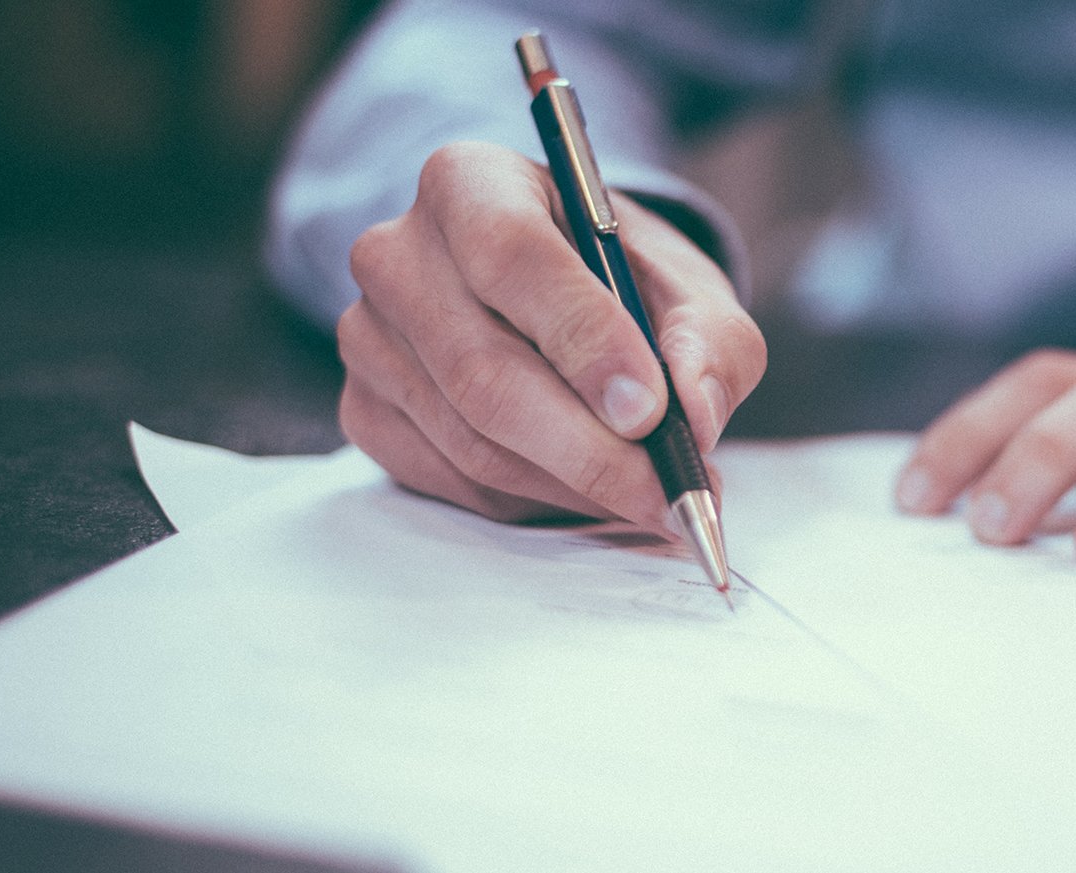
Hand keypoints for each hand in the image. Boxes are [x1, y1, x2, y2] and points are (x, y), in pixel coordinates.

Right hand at [338, 141, 764, 527]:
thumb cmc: (622, 281)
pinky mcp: (365, 409)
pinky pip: (452, 480)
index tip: (649, 410)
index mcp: (470, 182)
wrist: (561, 298)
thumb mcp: (689, 288)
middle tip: (668, 492)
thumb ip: (710, 341)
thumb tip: (695, 414)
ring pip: (472, 440)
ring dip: (573, 485)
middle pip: (483, 370)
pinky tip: (587, 488)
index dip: (583, 339)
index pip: (512, 256)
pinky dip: (533, 501)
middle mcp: (397, 253)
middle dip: (589, 448)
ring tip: (650, 495)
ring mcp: (369, 336)